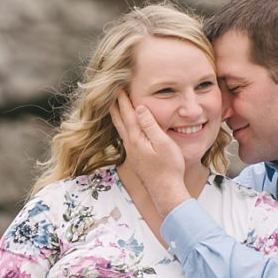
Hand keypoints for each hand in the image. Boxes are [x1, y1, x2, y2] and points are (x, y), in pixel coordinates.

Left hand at [111, 94, 187, 217]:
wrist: (166, 192)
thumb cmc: (169, 168)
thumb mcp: (163, 143)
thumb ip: (150, 125)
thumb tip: (140, 107)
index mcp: (136, 138)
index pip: (128, 113)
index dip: (123, 99)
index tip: (118, 86)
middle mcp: (130, 145)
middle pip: (120, 120)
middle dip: (115, 105)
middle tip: (109, 92)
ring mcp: (131, 153)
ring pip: (120, 129)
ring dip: (116, 116)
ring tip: (112, 106)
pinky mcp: (135, 159)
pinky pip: (125, 137)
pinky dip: (121, 127)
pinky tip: (123, 128)